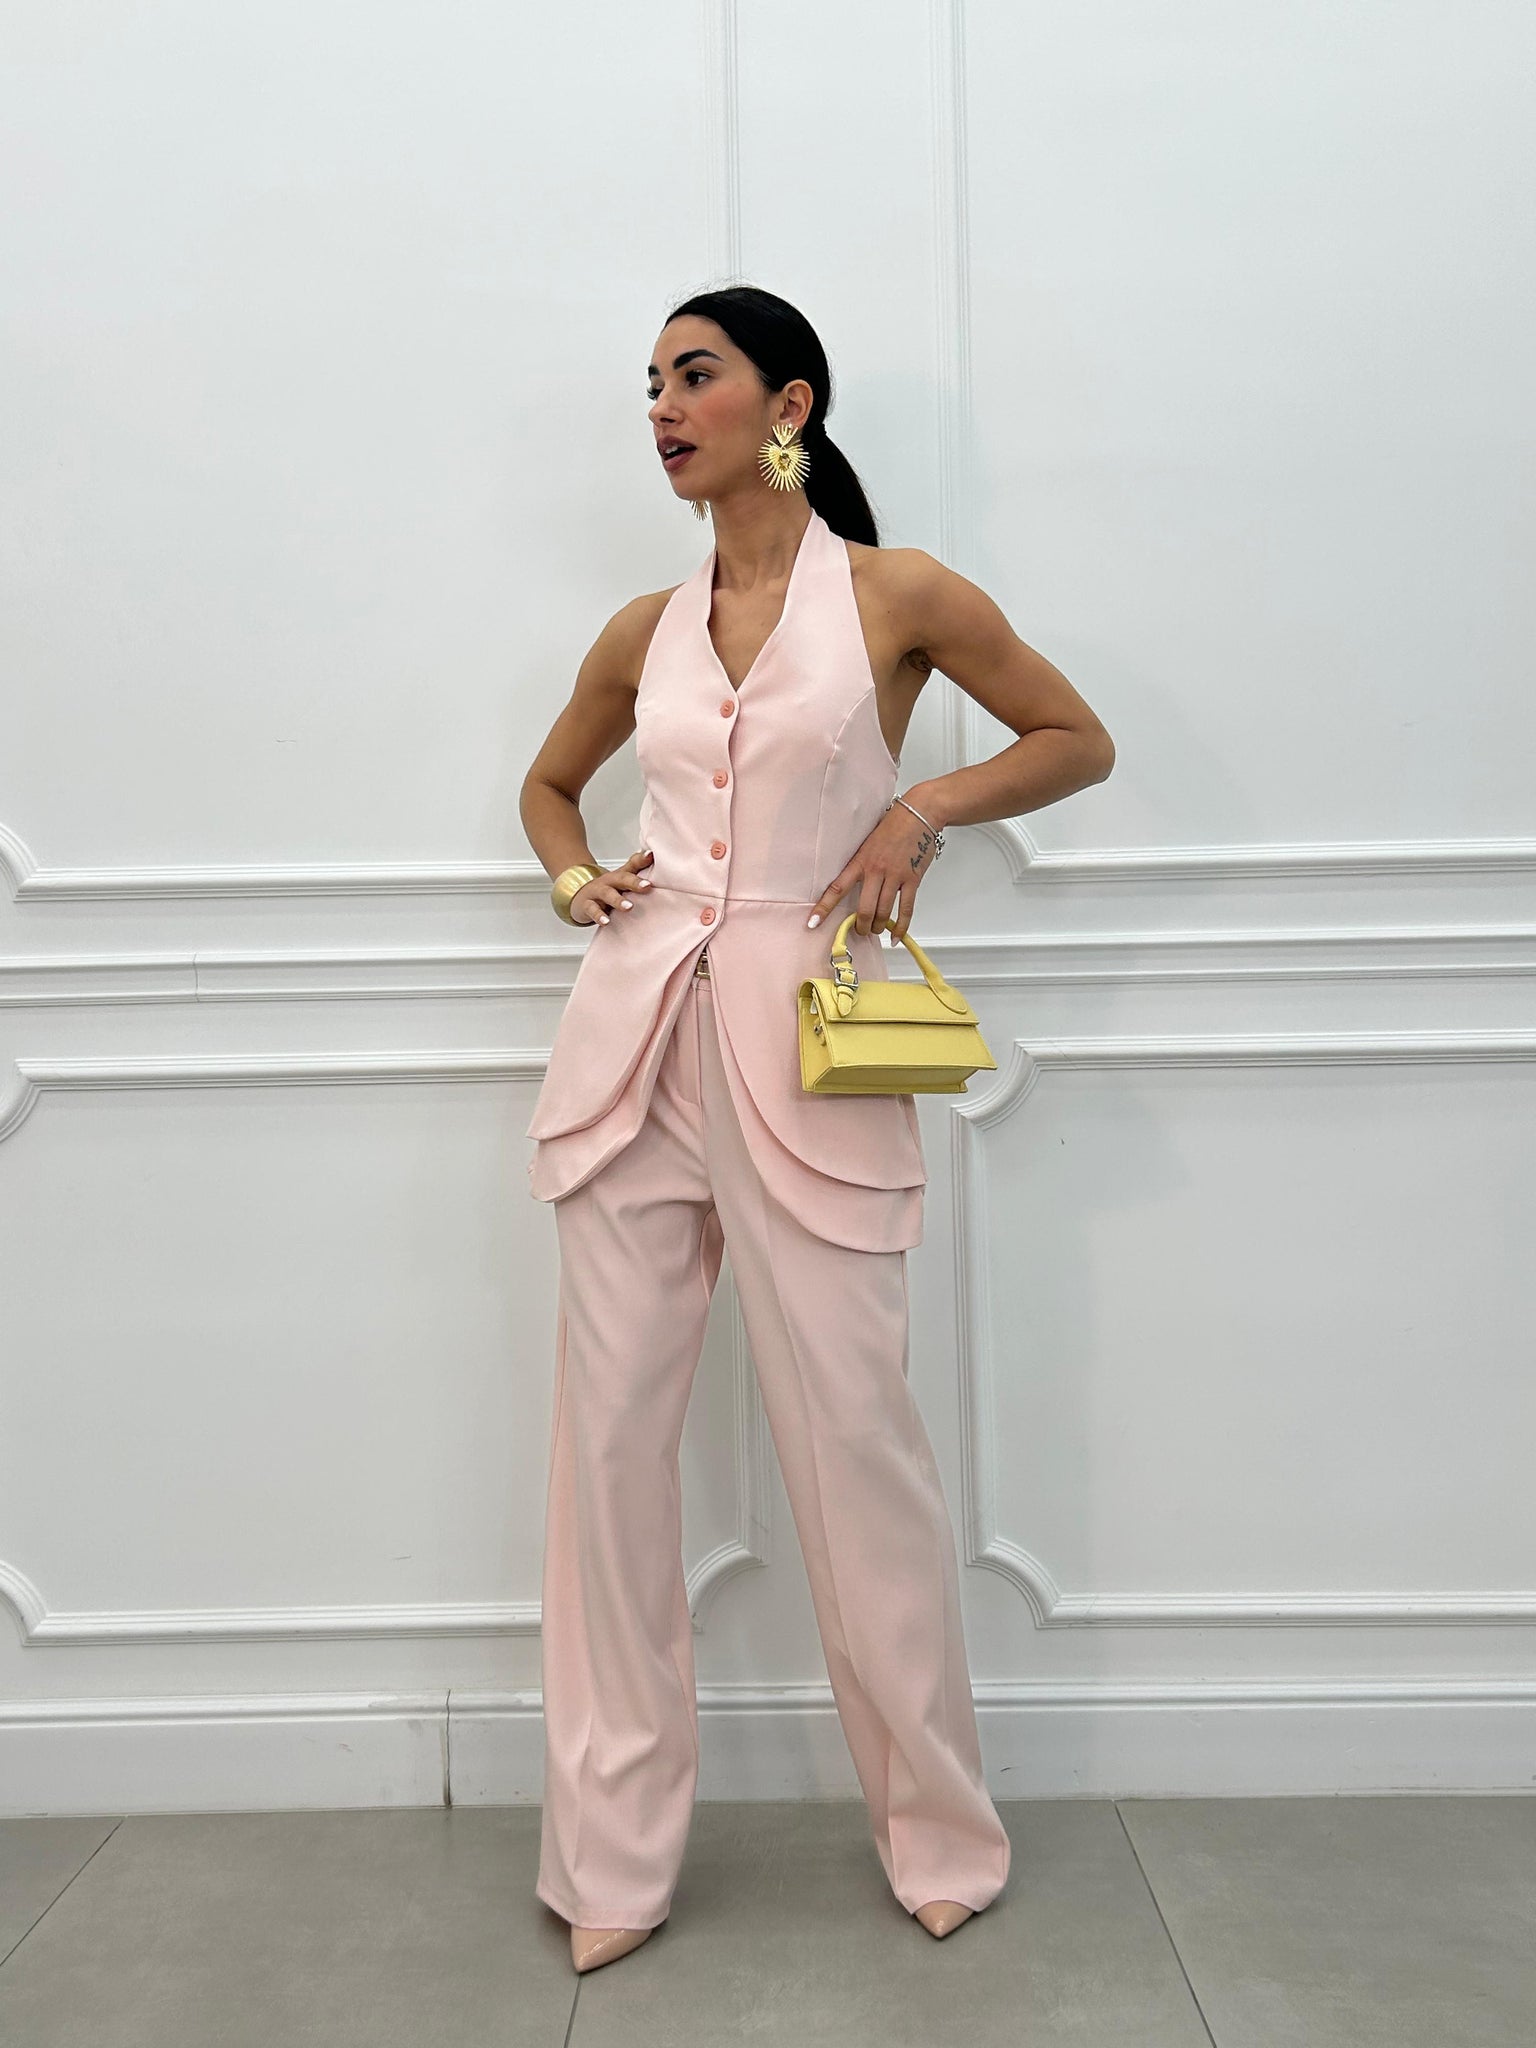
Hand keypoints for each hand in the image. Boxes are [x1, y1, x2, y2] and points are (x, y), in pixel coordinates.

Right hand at [571, 847, 654, 925]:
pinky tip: (606, 922)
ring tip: (629, 907)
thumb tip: (653, 855)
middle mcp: (609, 881)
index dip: (642, 860)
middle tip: (647, 886)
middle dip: (634, 882)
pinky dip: (599, 916)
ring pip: (607, 894)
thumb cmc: (608, 888)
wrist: (580, 896)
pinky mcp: (587, 905)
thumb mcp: (622, 878)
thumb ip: (638, 867)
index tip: (651, 856)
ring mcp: (597, 892)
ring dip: (618, 900)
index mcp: (620, 875)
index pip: (632, 865)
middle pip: (621, 878)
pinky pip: (593, 910)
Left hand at [805, 799, 940, 939]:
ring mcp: (895, 876)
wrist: (919, 814)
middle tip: (860, 931)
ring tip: (876, 930)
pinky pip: (906, 909)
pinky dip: (901, 926)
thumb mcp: (867, 843)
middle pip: (864, 910)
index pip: (837, 888)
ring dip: (879, 927)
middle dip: (861, 926)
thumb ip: (861, 864)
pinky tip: (896, 936)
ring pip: (884, 912)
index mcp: (860, 861)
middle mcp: (876, 870)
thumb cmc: (893, 826)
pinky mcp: (913, 879)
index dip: (824, 908)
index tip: (813, 923)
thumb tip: (855, 887)